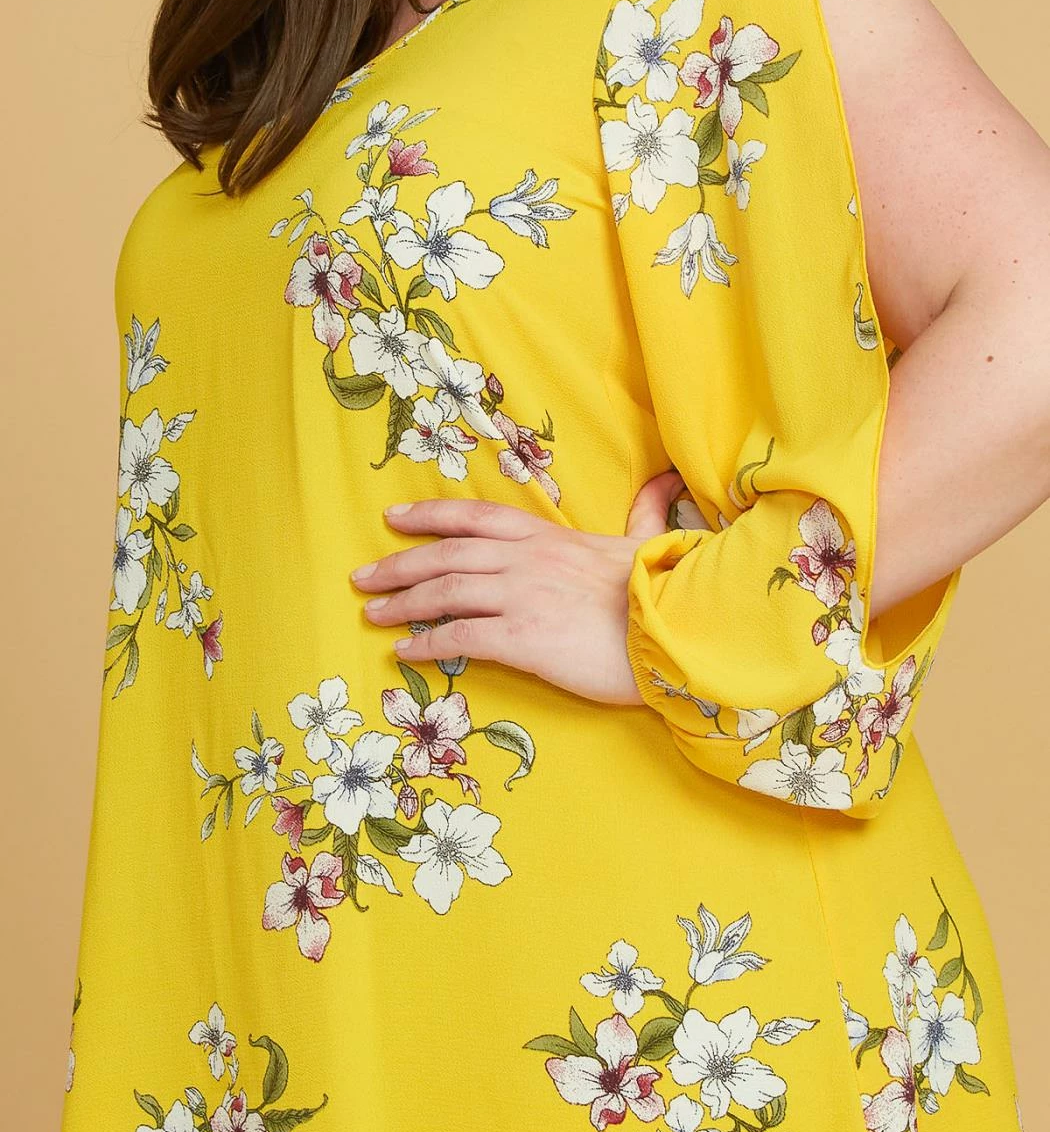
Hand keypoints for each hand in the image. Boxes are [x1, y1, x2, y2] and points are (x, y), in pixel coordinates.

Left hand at [350, 469, 687, 703]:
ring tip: (374, 614)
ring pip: (445, 592)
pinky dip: (427, 642)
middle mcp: (526, 559)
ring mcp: (522, 596)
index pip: (474, 517)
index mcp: (548, 537)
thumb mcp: (648, 542)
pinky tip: (406, 650)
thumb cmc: (665, 591)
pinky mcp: (523, 638)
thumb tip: (665, 480)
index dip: (429, 516)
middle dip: (399, 564)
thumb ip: (645, 513)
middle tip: (363, 578)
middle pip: (446, 553)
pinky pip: (460, 637)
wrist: (681, 629)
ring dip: (402, 603)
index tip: (394, 519)